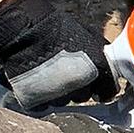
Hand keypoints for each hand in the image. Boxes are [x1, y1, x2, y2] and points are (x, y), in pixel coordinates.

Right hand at [0, 0, 115, 108]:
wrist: (25, 31)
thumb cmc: (56, 29)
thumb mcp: (88, 36)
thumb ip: (100, 54)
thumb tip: (106, 63)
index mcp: (98, 71)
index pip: (108, 90)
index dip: (102, 87)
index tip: (97, 85)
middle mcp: (81, 88)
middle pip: (84, 96)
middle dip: (78, 86)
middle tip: (66, 71)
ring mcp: (58, 97)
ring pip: (63, 100)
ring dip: (59, 91)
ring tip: (48, 73)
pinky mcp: (36, 102)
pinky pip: (42, 104)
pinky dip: (39, 96)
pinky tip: (35, 81)